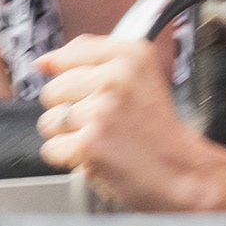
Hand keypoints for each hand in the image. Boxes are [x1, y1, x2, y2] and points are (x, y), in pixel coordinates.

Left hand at [34, 32, 212, 208]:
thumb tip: (42, 63)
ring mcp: (103, 110)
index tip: (92, 93)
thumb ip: (91, 60)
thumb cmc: (159, 133)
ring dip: (69, 137)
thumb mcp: (139, 79)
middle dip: (71, 110)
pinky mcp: (90, 142)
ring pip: (50, 120)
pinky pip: (52, 148)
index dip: (74, 77)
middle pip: (54, 89)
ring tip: (102, 140)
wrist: (183, 173)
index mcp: (132, 56)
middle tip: (105, 122)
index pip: (71, 53)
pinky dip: (70, 159)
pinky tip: (98, 156)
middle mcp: (118, 77)